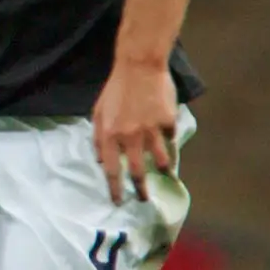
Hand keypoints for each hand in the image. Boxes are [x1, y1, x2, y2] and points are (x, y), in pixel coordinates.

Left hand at [92, 59, 179, 204]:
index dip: (114, 188)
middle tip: (143, 200)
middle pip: (137, 172)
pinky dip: (170, 144)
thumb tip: (101, 160)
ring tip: (164, 175)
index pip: (112, 170)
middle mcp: (130, 136)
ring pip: (161, 160)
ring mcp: (151, 130)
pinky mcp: (169, 122)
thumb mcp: (98, 112)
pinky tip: (170, 145)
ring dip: (162, 170)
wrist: (139, 67)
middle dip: (140, 190)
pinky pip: (170, 139)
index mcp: (110, 135)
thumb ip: (99, 137)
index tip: (117, 202)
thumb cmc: (115, 90)